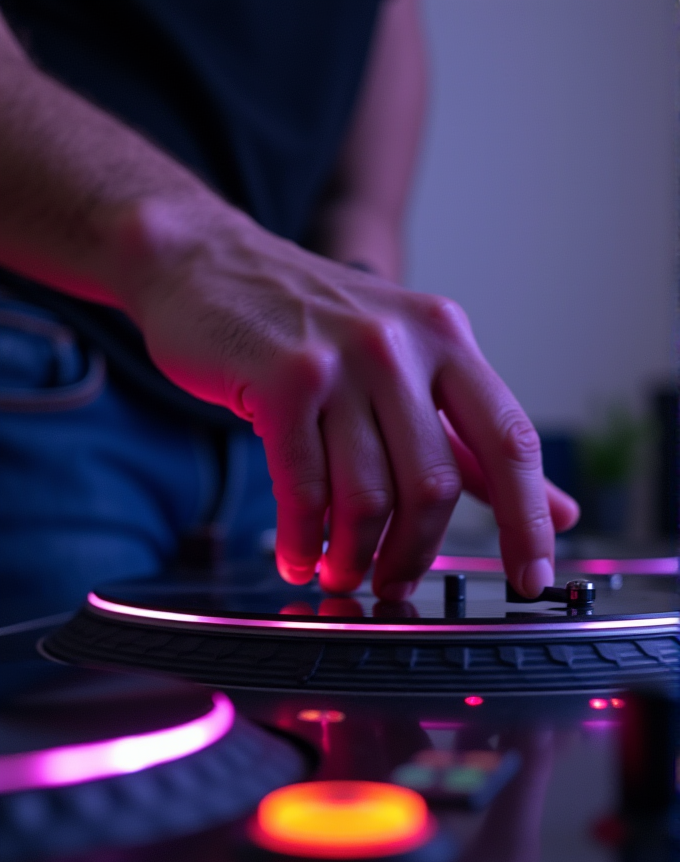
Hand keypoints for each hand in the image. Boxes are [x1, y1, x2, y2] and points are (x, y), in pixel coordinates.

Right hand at [119, 195, 578, 599]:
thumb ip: (474, 442)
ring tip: (340, 573)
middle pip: (433, 486)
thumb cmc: (311, 325)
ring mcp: (341, 360)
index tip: (530, 578)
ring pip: (367, 496)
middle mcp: (401, 344)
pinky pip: (302, 489)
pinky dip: (303, 540)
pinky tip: (298, 556)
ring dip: (354, 557)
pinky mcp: (281, 381)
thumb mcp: (407, 365)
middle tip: (392, 586)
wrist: (209, 264)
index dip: (527, 520)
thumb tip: (556, 507)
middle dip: (413, 556)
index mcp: (447, 340)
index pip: (510, 442)